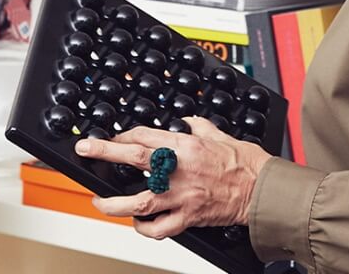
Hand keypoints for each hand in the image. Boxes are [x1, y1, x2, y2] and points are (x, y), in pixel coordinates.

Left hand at [74, 116, 272, 239]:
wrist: (262, 189)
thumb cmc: (246, 163)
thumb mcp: (219, 133)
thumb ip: (198, 126)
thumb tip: (186, 120)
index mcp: (185, 146)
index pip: (145, 135)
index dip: (123, 135)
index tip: (112, 137)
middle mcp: (178, 170)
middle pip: (133, 158)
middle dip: (105, 152)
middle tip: (86, 150)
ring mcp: (181, 196)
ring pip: (138, 202)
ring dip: (113, 203)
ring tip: (99, 201)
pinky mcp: (188, 217)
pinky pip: (159, 228)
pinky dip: (144, 228)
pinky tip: (137, 223)